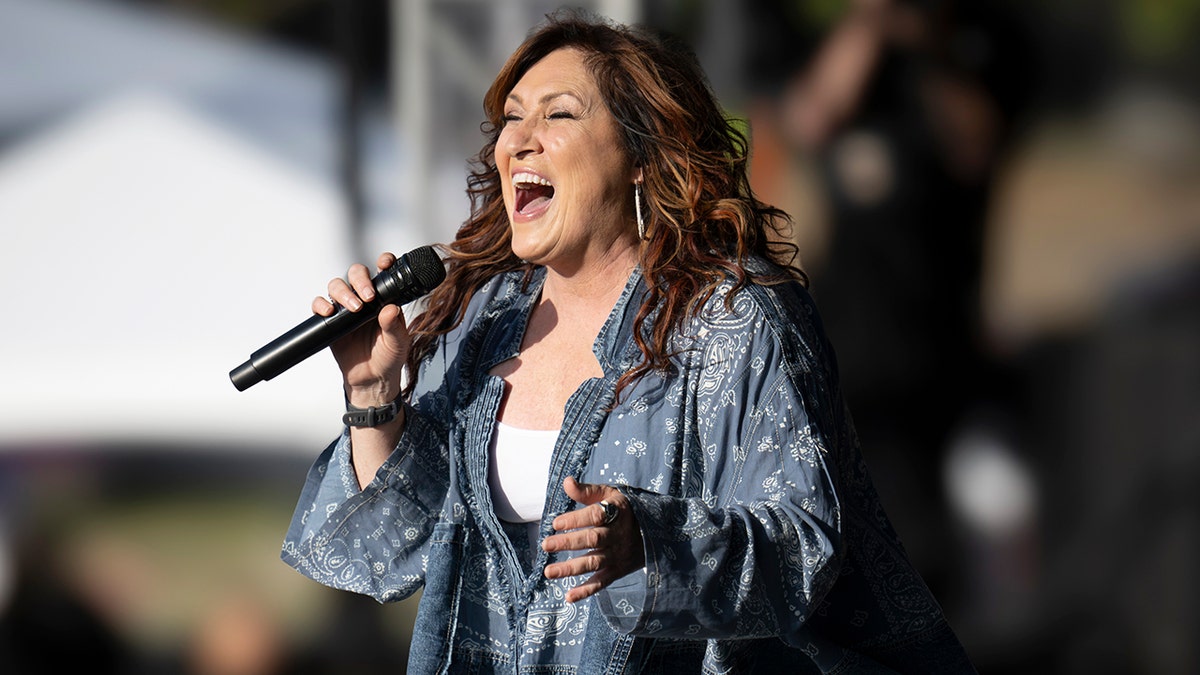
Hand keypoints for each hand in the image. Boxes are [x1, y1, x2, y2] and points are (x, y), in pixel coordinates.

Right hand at [313, 252, 410, 406]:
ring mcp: (345, 308)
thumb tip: (391, 309)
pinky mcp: (329, 321)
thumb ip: (394, 326)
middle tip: (368, 296)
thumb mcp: (398, 343)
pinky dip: (321, 305)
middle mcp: (363, 299)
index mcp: (384, 298)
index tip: (385, 263)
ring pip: (336, 286)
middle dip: (359, 279)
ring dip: (342, 292)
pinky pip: (319, 304)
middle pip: (355, 274)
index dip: (383, 262)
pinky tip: (329, 313)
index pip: (382, 273)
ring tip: (353, 308)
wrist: (372, 379)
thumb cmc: (388, 357)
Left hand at [542, 477, 644, 603]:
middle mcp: (617, 535)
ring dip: (570, 569)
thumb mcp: (610, 495)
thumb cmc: (623, 510)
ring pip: (593, 563)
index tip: (555, 523)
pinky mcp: (616, 570)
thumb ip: (587, 491)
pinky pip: (601, 583)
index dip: (575, 519)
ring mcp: (616, 555)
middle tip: (546, 545)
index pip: (595, 516)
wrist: (654, 531)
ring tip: (548, 572)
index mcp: (615, 513)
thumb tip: (566, 482)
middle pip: (592, 540)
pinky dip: (586, 591)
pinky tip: (569, 596)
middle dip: (568, 543)